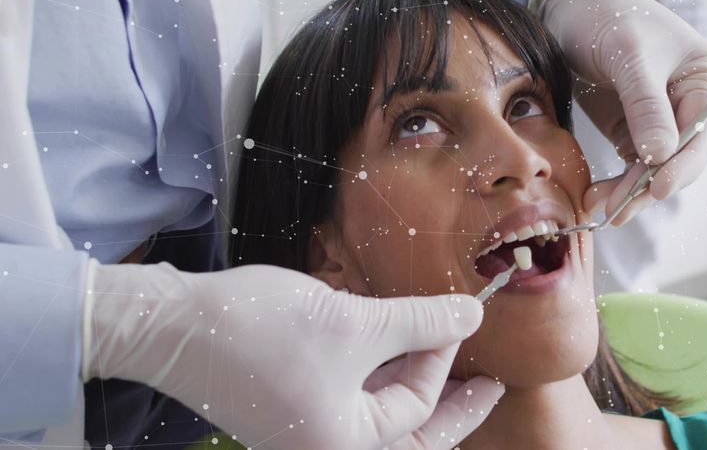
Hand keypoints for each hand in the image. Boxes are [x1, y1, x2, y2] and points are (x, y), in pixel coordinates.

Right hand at [83, 261, 502, 448]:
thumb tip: (472, 315)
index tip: (455, 317)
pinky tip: (391, 346)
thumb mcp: (355, 324)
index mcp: (342, 446)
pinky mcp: (288, 408)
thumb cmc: (259, 330)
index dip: (440, 357)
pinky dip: (375, 377)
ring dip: (411, 385)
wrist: (171, 324)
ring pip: (378, 417)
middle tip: (491, 385)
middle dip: (452, 406)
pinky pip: (349, 402)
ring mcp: (303, 432)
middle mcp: (323, 448)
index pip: (417, 409)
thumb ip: (421, 322)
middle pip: (408, 436)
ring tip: (443, 356)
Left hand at [533, 0, 706, 225]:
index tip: (656, 188)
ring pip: (657, 168)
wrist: (568, 1)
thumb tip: (662, 157)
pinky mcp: (634, 127)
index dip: (682, 164)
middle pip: (683, 157)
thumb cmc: (605, 15)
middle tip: (619, 209)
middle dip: (652, 184)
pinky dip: (619, 182)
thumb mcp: (628, 57)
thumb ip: (646, 106)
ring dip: (632, 190)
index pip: (703, 132)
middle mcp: (691, 102)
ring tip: (602, 208)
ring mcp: (662, 117)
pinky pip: (634, 164)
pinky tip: (600, 195)